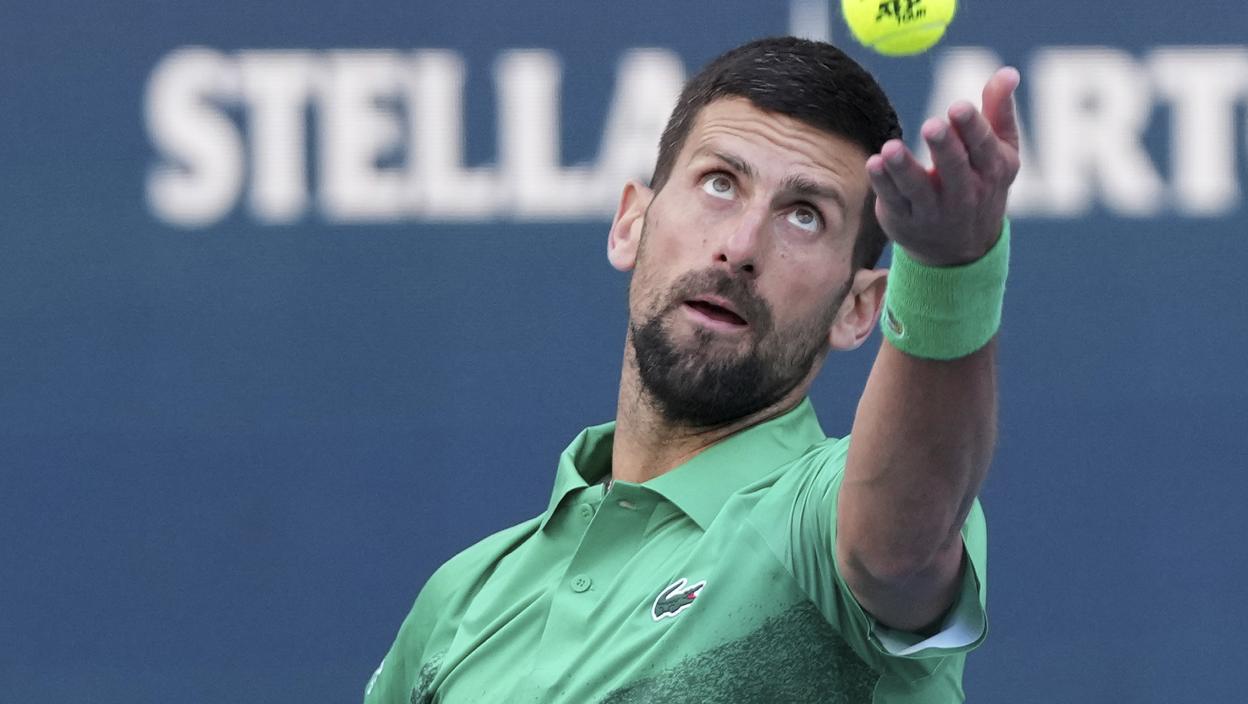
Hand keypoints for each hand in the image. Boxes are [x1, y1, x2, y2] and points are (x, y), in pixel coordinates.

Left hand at [866, 67, 1021, 266]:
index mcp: (991, 171)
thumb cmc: (981, 184)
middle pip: (954, 169)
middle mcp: (964, 194)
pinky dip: (882, 183)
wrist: (961, 249)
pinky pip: (893, 201)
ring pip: (917, 189)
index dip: (971, 128)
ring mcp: (933, 211)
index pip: (982, 148)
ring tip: (890, 148)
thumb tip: (1008, 72)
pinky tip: (873, 163)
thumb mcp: (998, 152)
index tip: (958, 107)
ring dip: (904, 168)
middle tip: (932, 125)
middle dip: (944, 147)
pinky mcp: (904, 220)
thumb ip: (998, 111)